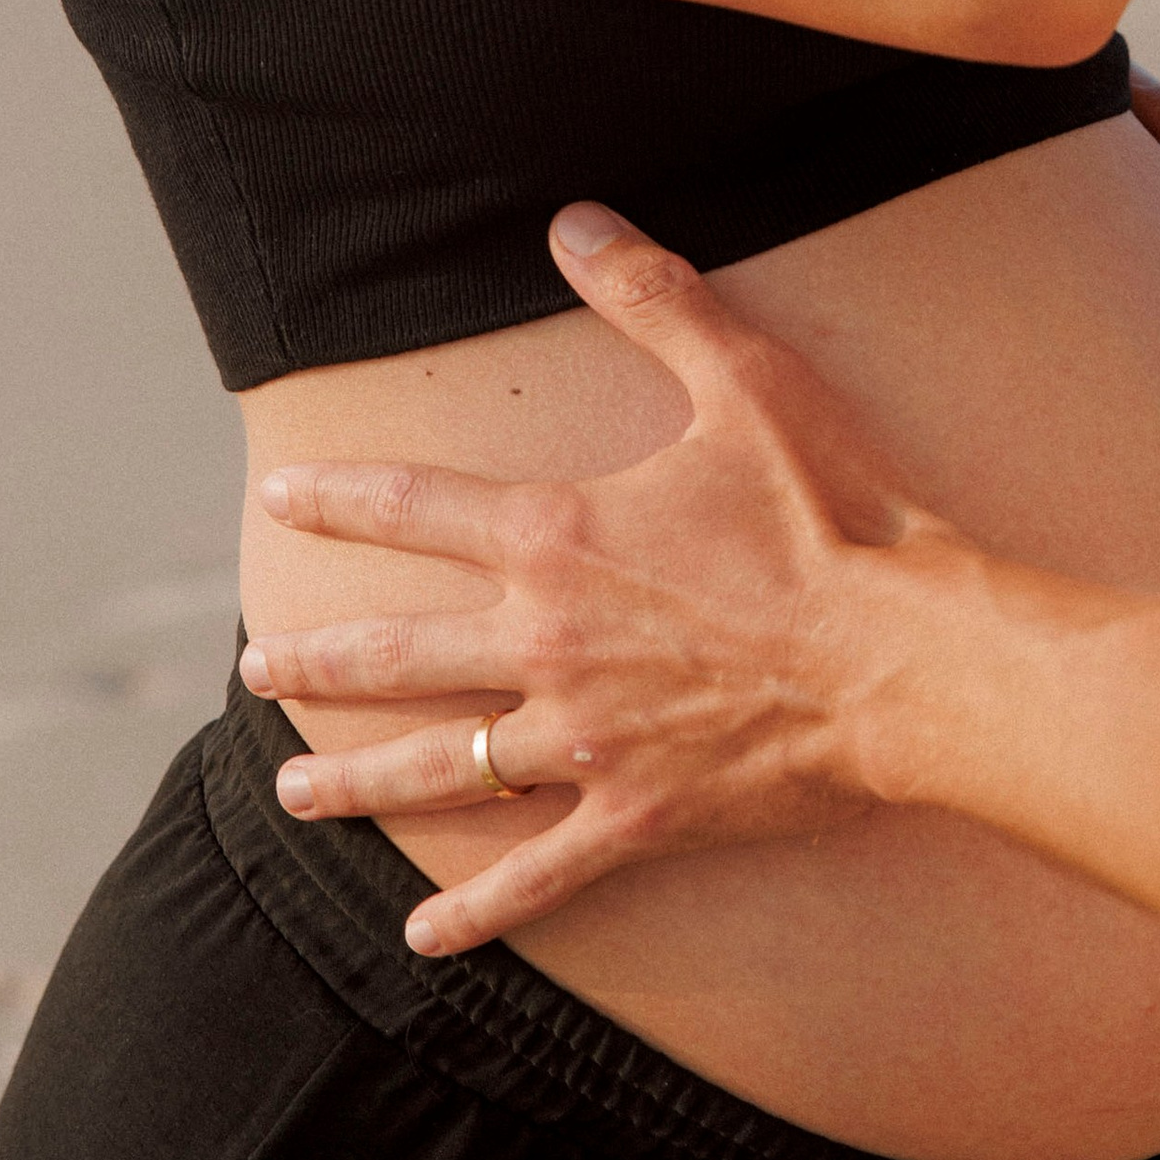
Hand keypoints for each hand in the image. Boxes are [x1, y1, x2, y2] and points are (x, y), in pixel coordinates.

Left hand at [239, 211, 944, 955]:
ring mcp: (584, 741)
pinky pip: (534, 876)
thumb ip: (651, 297)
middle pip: (395, 652)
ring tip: (291, 792)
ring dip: (355, 780)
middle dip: (315, 660)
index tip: (277, 498)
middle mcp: (546, 643)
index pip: (414, 508)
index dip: (338, 499)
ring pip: (439, 767)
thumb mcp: (743, 381)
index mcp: (559, 537)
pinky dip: (477, 913)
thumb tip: (575, 218)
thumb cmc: (833, 513)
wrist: (906, 658)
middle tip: (253, 669)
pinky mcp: (635, 817)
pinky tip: (423, 941)